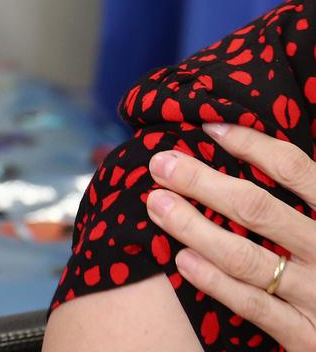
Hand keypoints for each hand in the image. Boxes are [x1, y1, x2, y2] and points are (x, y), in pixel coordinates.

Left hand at [146, 124, 315, 349]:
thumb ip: (302, 193)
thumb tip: (239, 141)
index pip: (293, 168)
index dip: (249, 144)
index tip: (207, 127)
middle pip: (257, 208)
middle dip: (201, 182)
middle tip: (160, 164)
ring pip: (245, 257)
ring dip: (193, 228)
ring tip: (157, 204)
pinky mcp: (307, 336)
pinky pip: (253, 306)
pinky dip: (215, 282)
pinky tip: (182, 259)